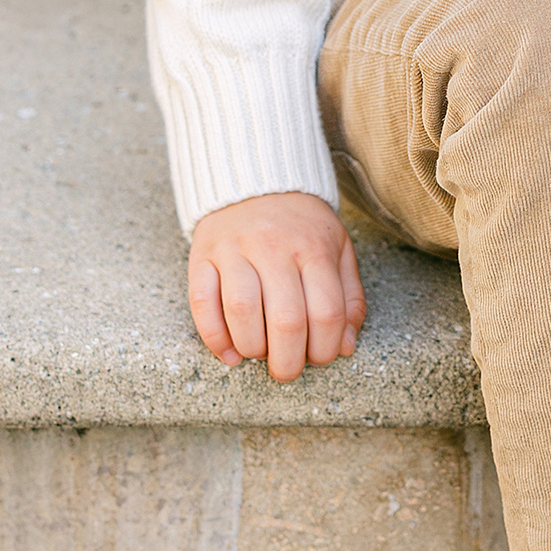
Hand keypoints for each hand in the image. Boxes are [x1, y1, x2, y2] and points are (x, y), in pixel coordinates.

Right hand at [187, 190, 365, 382]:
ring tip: (260, 354)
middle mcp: (274, 247)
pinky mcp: (202, 255)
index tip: (318, 359)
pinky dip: (214, 338)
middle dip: (288, 361)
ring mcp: (235, 250)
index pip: (326, 311)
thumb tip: (346, 347)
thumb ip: (348, 296)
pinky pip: (202, 303)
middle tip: (287, 370)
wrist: (257, 179)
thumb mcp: (338, 249)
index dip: (325, 348)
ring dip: (253, 348)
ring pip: (242, 311)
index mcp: (314, 247)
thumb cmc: (302, 225)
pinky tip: (230, 354)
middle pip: (285, 319)